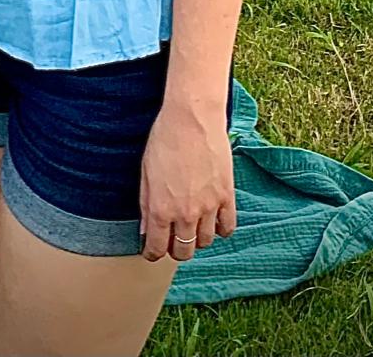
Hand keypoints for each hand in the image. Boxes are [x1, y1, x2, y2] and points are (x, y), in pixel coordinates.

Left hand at [140, 97, 235, 262]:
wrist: (192, 118)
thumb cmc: (165, 139)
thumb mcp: (146, 172)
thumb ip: (146, 205)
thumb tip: (146, 231)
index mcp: (161, 208)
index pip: (157, 248)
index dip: (153, 253)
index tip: (153, 252)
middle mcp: (185, 213)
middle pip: (184, 251)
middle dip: (176, 250)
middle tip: (172, 241)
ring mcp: (209, 207)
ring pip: (205, 242)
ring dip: (197, 239)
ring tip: (192, 226)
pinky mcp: (227, 197)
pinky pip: (227, 228)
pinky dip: (220, 229)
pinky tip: (212, 220)